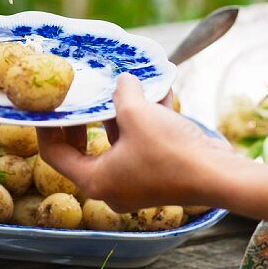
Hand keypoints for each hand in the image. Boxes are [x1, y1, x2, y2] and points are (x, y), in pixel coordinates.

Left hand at [38, 74, 234, 211]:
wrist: (220, 176)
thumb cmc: (170, 152)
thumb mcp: (137, 113)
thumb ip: (122, 93)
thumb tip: (122, 81)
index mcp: (95, 180)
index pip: (54, 154)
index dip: (47, 126)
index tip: (49, 103)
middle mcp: (111, 187)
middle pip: (83, 149)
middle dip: (86, 118)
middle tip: (85, 95)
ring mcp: (135, 184)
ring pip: (116, 143)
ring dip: (121, 113)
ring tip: (125, 84)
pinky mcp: (157, 175)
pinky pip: (140, 144)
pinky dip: (144, 121)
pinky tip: (156, 93)